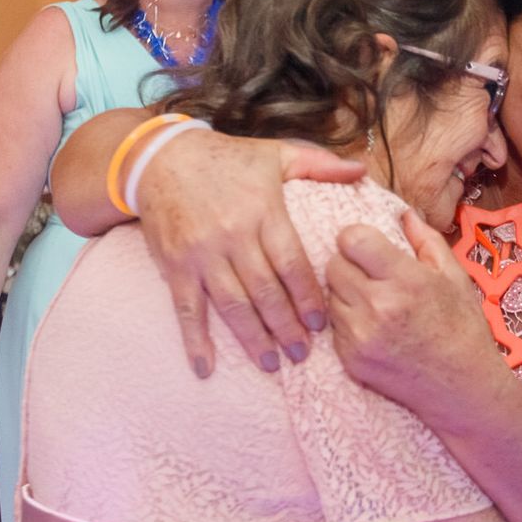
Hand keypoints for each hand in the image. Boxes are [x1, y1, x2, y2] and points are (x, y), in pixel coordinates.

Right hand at [136, 129, 365, 374]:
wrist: (160, 157)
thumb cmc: (225, 158)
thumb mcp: (275, 154)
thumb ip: (320, 165)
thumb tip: (362, 170)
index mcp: (262, 211)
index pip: (291, 263)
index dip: (307, 296)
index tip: (321, 323)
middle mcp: (232, 235)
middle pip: (265, 291)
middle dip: (286, 326)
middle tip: (302, 354)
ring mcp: (201, 253)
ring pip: (232, 305)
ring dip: (252, 338)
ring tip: (271, 363)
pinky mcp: (174, 265)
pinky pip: (187, 309)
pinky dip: (195, 341)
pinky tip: (205, 368)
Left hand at [327, 210, 496, 415]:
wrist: (462, 388)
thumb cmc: (462, 328)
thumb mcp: (454, 277)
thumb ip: (426, 240)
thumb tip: (402, 213)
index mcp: (406, 280)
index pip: (350, 240)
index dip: (354, 237)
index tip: (365, 245)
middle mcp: (378, 307)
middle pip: (332, 265)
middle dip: (347, 264)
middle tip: (367, 273)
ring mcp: (360, 336)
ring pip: (328, 296)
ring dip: (343, 293)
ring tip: (371, 301)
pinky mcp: (350, 359)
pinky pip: (333, 327)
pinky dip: (346, 321)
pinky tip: (372, 327)